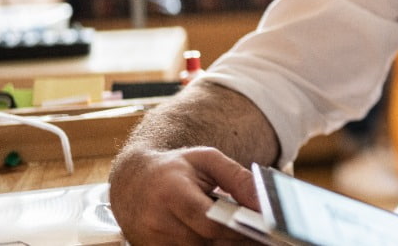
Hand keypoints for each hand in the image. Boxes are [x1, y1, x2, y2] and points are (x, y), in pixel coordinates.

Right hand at [109, 145, 258, 244]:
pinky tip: (224, 239)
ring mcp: (152, 242)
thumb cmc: (174, 168)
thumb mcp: (208, 160)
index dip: (238, 228)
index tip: (264, 228)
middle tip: (265, 236)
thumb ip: (238, 178)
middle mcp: (157, 222)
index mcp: (171, 193)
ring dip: (225, 245)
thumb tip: (264, 203)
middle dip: (238, 240)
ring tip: (247, 235)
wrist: (132, 181)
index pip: (209, 221)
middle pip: (208, 242)